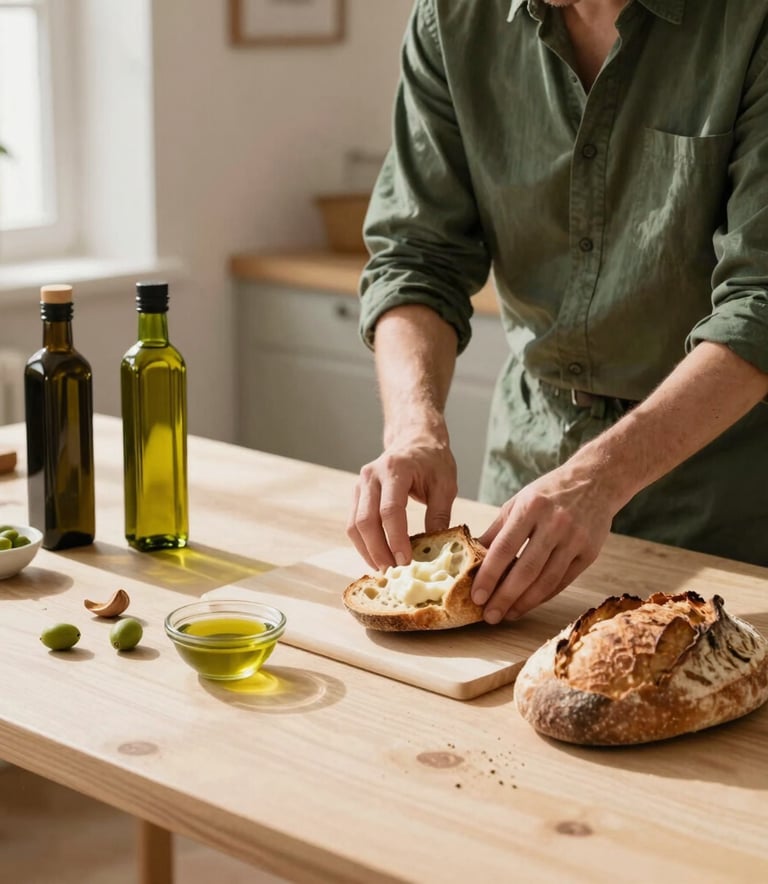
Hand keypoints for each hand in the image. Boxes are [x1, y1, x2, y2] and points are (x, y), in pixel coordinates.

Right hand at [347, 439, 457, 571]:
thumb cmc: (433, 461)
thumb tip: (436, 549)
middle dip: (378, 550)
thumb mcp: (445, 485)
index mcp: (395, 469)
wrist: (415, 439)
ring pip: (355, 525)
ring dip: (367, 551)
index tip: (406, 561)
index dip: (396, 539)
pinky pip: (354, 523)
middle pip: (366, 520)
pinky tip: (378, 557)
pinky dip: (363, 543)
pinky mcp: (357, 494)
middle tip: (394, 572)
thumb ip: (440, 515)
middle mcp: (372, 475)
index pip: (390, 510)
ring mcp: (361, 484)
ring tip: (385, 569)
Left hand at [471, 463, 617, 622]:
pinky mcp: (590, 553)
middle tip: (489, 616)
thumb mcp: (518, 502)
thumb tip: (471, 557)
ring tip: (507, 615)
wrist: (595, 481)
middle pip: (526, 570)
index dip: (488, 576)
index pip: (504, 548)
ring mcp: (575, 539)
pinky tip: (528, 604)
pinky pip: (563, 581)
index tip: (476, 596)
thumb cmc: (549, 492)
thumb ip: (496, 531)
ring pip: (546, 581)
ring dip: (524, 603)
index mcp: (531, 508)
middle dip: (504, 597)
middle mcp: (555, 524)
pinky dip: (543, 596)